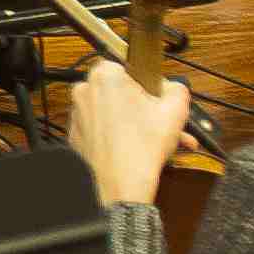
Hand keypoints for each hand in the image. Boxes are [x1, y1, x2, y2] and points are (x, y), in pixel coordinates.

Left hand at [65, 68, 198, 209]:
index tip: (159, 99)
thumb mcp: (175, 111)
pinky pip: (102, 129)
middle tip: (165, 123)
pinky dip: (120, 136)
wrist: (120, 186)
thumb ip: (177, 88)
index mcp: (105, 75)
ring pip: (114, 113)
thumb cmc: (141, 149)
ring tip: (162, 142)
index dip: (150, 85)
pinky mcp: (76, 134)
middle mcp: (84, 90)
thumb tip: (174, 87)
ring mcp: (77, 113)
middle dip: (148, 108)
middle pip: (123, 93)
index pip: (131, 67)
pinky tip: (142, 150)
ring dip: (139, 124)